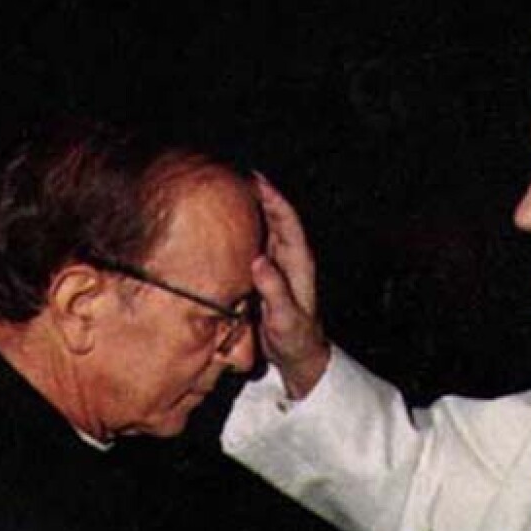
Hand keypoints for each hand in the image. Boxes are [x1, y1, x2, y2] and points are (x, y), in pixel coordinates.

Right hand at [251, 173, 330, 397]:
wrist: (300, 356)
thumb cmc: (295, 339)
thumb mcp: (284, 317)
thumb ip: (274, 290)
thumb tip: (258, 261)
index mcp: (298, 263)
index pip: (287, 221)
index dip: (274, 198)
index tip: (257, 179)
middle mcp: (291, 259)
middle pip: (277, 218)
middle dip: (262, 195)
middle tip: (239, 174)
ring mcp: (280, 266)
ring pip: (267, 228)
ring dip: (254, 209)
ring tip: (233, 190)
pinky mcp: (269, 274)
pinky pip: (259, 243)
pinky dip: (247, 228)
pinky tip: (231, 223)